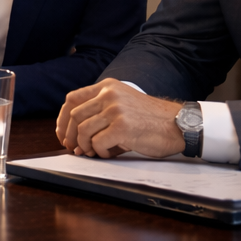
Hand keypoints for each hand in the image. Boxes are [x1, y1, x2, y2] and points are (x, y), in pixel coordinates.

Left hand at [56, 79, 184, 157]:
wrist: (178, 124)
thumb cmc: (151, 119)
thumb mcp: (123, 104)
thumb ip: (100, 113)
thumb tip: (75, 139)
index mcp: (108, 87)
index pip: (72, 99)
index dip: (62, 118)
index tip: (62, 133)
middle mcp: (109, 95)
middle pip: (74, 116)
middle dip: (70, 136)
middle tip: (75, 149)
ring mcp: (115, 110)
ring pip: (83, 131)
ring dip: (85, 146)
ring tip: (95, 152)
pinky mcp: (122, 127)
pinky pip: (97, 143)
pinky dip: (100, 152)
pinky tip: (109, 153)